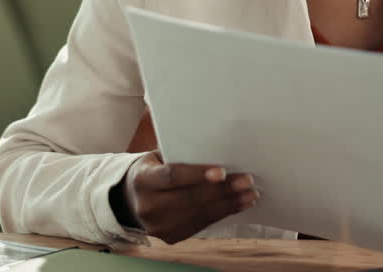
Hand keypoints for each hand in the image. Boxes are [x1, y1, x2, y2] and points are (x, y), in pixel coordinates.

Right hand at [122, 150, 259, 243]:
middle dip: (222, 190)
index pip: (173, 176)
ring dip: (229, 204)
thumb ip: (180, 153)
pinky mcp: (170, 237)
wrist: (133, 200)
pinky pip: (201, 224)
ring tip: (249, 194)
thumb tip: (216, 145)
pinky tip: (237, 205)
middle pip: (190, 198)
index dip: (198, 174)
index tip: (222, 171)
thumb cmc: (154, 169)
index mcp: (143, 180)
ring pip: (199, 214)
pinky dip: (222, 214)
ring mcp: (158, 226)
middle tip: (246, 181)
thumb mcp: (158, 156)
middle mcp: (147, 207)